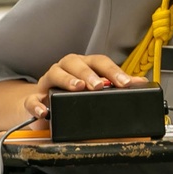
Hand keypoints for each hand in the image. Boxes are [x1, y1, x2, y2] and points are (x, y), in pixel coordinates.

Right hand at [22, 54, 148, 122]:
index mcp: (84, 65)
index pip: (100, 62)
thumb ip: (116, 84)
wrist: (44, 106)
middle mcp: (66, 68)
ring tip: (77, 88)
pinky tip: (45, 111)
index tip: (124, 83)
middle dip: (89, 73)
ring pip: (55, 73)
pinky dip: (37, 105)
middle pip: (77, 63)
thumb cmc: (73, 93)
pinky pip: (32, 99)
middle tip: (99, 85)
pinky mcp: (34, 97)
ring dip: (67, 80)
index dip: (113, 71)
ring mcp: (48, 81)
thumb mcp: (96, 88)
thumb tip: (140, 82)